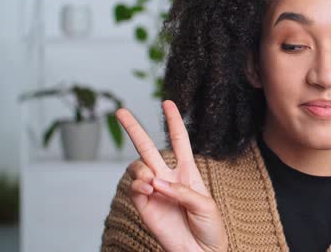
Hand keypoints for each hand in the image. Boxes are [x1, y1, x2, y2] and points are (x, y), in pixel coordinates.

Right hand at [116, 100, 227, 251]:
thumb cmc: (210, 228)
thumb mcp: (206, 205)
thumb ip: (182, 191)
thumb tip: (157, 182)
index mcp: (188, 172)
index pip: (179, 140)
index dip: (174, 121)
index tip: (167, 102)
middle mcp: (168, 177)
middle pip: (147, 147)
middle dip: (134, 128)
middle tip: (120, 111)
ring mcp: (154, 191)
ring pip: (137, 167)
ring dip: (141, 169)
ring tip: (152, 182)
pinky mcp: (144, 206)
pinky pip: (134, 187)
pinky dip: (139, 184)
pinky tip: (149, 189)